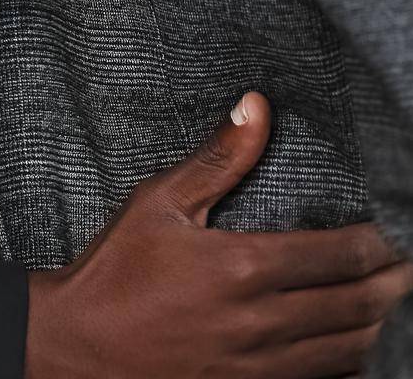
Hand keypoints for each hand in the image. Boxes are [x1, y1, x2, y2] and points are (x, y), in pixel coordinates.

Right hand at [25, 93, 412, 377]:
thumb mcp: (160, 201)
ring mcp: (257, 369)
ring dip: (377, 326)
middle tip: (406, 265)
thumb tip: (257, 105)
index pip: (336, 255)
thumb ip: (219, 157)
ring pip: (346, 352)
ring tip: (387, 303)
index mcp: (242, 266)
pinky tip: (351, 350)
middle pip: (355, 307)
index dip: (373, 244)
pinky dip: (347, 369)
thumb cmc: (117, 268)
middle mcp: (260, 323)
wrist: (79, 345)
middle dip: (391, 284)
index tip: (387, 233)